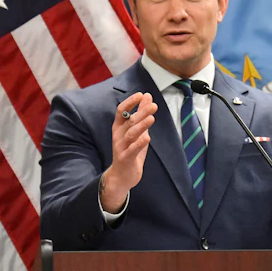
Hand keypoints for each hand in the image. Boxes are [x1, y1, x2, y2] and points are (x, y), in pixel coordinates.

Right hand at [101, 92, 157, 211]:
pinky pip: (132, 150)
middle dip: (141, 112)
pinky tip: (147, 138)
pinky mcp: (125, 158)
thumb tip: (147, 97)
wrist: (122, 176)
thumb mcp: (137, 131)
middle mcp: (118, 136)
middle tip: (153, 105)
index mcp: (119, 127)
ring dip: (141, 126)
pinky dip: (139, 143)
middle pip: (129, 121)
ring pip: (130, 134)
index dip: (130, 102)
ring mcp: (120, 147)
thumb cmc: (130, 151)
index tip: (141, 94)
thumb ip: (141, 115)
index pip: (121, 111)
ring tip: (152, 118)